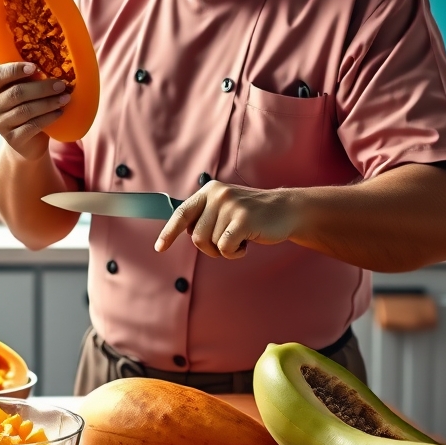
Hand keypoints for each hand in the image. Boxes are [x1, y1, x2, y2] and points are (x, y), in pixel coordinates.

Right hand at [0, 62, 70, 160]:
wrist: (28, 140)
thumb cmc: (26, 106)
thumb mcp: (24, 89)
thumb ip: (29, 78)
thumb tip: (51, 65)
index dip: (15, 70)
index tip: (35, 67)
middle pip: (16, 93)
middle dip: (41, 88)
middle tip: (61, 85)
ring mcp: (0, 124)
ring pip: (26, 110)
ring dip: (48, 103)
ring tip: (65, 98)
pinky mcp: (12, 139)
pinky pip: (32, 126)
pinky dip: (48, 117)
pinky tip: (59, 112)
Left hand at [154, 180, 299, 258]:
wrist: (285, 209)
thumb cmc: (252, 214)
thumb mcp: (224, 207)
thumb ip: (205, 215)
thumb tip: (181, 230)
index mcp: (208, 191)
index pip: (181, 213)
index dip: (168, 232)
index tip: (159, 248)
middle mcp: (217, 195)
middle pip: (196, 237)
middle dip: (210, 247)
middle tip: (228, 240)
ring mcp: (230, 206)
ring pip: (211, 244)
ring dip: (225, 249)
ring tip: (241, 236)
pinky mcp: (243, 219)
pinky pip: (226, 248)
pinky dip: (235, 253)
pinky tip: (247, 242)